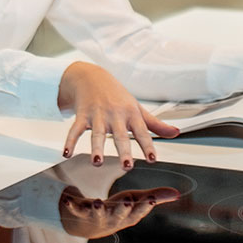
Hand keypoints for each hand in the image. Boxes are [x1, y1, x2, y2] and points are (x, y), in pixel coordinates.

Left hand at [57, 186, 181, 238]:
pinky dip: (72, 205)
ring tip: (97, 202)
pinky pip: (76, 210)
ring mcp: (97, 218)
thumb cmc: (117, 210)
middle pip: (119, 215)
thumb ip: (155, 197)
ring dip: (98, 209)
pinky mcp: (82, 214)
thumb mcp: (136, 201)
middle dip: (123, 209)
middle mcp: (113, 220)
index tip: (151, 199)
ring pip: (98, 215)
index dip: (145, 207)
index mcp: (128, 216)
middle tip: (127, 200)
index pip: (138, 212)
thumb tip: (177, 194)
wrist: (89, 226)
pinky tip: (67, 198)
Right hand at [58, 62, 177, 167]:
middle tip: (127, 166)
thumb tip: (176, 133)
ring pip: (96, 134)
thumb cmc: (118, 96)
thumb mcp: (138, 108)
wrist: (91, 77)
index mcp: (131, 114)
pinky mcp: (82, 115)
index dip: (148, 146)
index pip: (142, 132)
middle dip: (124, 150)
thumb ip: (156, 124)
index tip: (152, 159)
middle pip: (120, 135)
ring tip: (97, 163)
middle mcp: (115, 115)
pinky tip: (66, 154)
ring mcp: (97, 115)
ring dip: (96, 148)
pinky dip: (70, 141)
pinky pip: (74, 129)